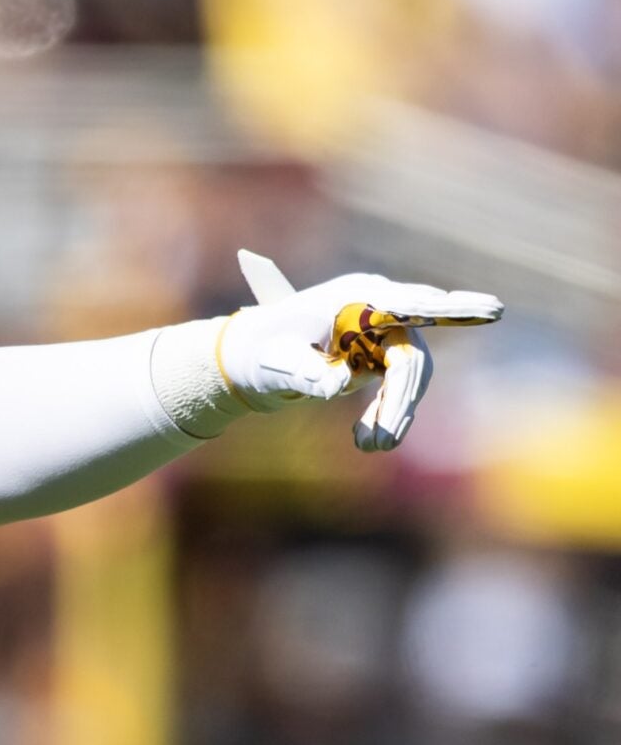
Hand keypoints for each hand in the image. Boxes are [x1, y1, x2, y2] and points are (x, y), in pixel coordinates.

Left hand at [218, 250, 501, 451]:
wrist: (252, 357)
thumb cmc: (262, 350)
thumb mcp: (276, 362)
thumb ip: (305, 372)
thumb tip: (338, 385)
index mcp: (355, 298)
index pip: (409, 304)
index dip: (450, 310)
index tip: (492, 309)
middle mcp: (379, 310)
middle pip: (413, 354)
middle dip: (400, 399)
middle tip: (381, 440)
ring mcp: (385, 332)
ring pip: (410, 375)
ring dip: (394, 412)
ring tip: (369, 446)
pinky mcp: (384, 355)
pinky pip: (399, 387)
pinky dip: (388, 413)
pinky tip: (367, 441)